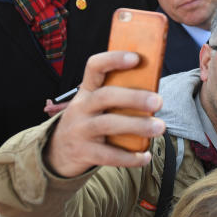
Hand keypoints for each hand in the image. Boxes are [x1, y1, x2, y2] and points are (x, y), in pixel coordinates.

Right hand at [43, 51, 164, 176]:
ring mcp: (80, 130)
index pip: (95, 67)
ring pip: (108, 124)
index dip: (114, 59)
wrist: (57, 153)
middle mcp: (81, 108)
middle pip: (106, 96)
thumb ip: (116, 97)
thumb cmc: (88, 122)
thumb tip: (153, 92)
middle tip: (158, 101)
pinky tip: (145, 157)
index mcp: (86, 91)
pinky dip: (129, 158)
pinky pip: (108, 155)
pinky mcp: (84, 153)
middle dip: (134, 97)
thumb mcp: (94, 105)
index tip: (136, 58)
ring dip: (137, 125)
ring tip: (159, 127)